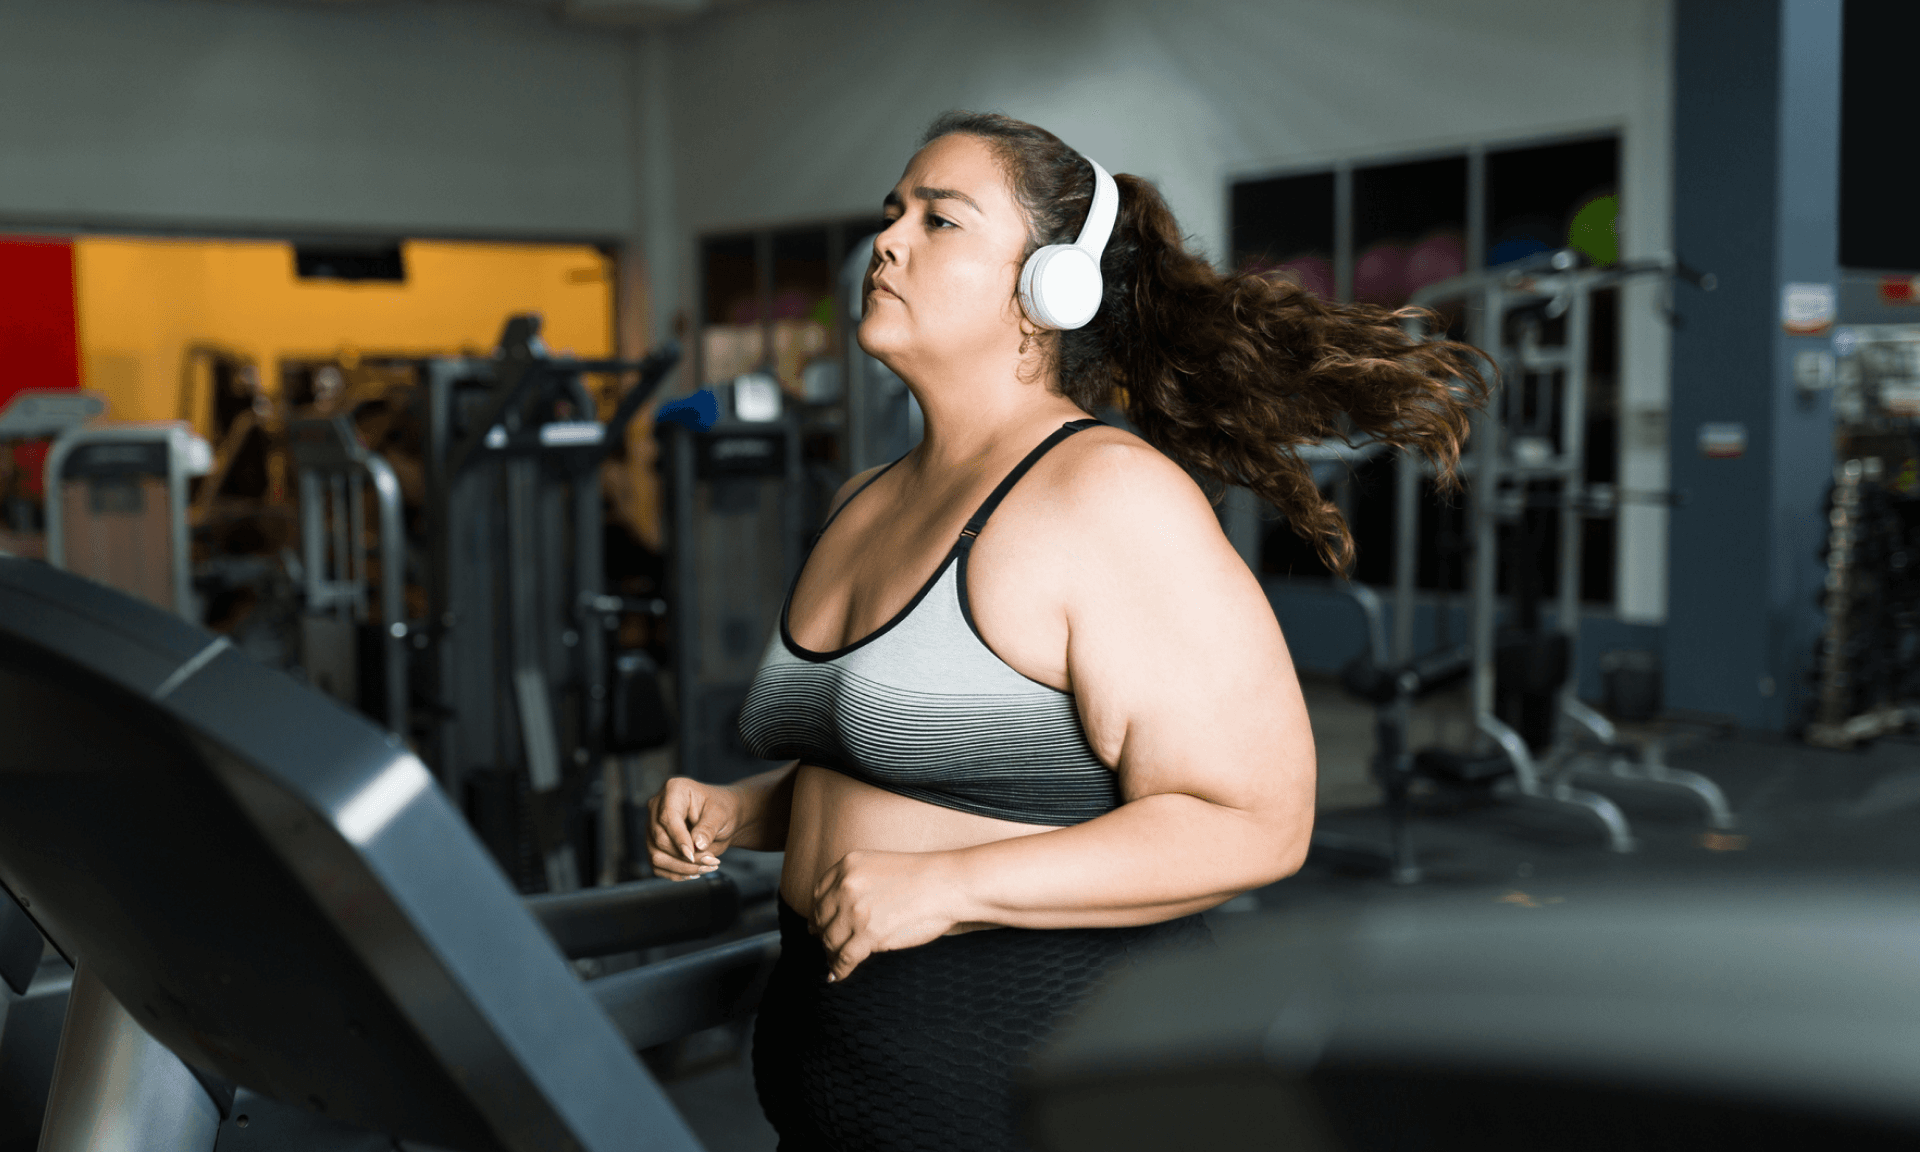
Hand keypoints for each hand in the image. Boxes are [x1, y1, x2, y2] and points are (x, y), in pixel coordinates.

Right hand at [646, 777, 737, 879]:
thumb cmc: (721, 809)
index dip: (679, 838)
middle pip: (660, 839)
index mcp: (673, 790)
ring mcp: (652, 826)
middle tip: (711, 861)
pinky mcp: (654, 844)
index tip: (692, 855)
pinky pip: (657, 866)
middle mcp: (657, 807)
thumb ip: (708, 828)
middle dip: (685, 857)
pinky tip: (694, 872)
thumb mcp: (721, 814)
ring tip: (706, 868)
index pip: (667, 817)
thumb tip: (697, 845)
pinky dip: (676, 874)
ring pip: (656, 856)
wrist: (721, 818)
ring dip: (681, 868)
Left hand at [811, 849, 967, 981]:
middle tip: (828, 947)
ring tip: (835, 962)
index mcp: (847, 865)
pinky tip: (839, 975)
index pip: (819, 894)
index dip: (820, 913)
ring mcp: (856, 911)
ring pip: (831, 940)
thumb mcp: (877, 867)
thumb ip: (855, 884)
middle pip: (822, 919)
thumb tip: (837, 913)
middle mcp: (846, 886)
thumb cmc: (921, 878)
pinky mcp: (868, 934)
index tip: (820, 924)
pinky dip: (839, 969)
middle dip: (824, 936)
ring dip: (831, 954)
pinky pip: (844, 958)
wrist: (947, 884)